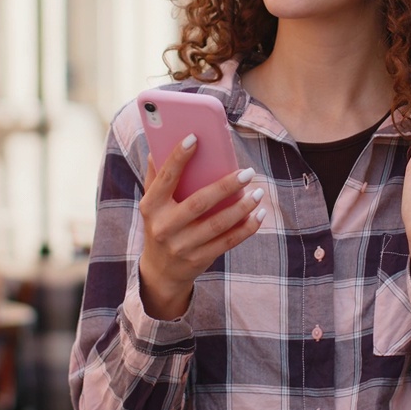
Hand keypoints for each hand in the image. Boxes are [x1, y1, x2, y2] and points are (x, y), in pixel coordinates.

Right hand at [138, 134, 265, 319]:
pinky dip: (246, 228)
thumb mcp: (153, 203)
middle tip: (248, 172)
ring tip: (258, 192)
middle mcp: (164, 226)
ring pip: (217, 224)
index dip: (178, 157)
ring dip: (242, 208)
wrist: (160, 271)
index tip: (195, 137)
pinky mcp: (198, 259)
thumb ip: (156, 176)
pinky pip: (227, 242)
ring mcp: (181, 246)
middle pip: (199, 202)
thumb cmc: (161, 224)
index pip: (166, 178)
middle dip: (226, 186)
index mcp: (151, 206)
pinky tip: (259, 215)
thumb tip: (158, 146)